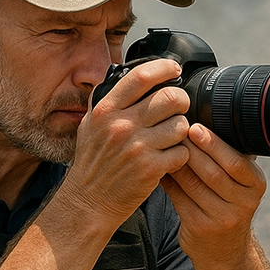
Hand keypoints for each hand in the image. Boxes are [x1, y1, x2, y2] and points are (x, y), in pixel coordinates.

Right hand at [63, 58, 191, 226]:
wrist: (87, 202)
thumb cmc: (92, 164)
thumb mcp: (90, 126)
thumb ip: (109, 103)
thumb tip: (128, 79)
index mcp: (106, 111)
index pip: (141, 77)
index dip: (164, 68)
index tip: (174, 68)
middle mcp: (122, 126)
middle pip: (171, 97)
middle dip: (181, 101)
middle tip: (178, 108)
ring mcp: (138, 147)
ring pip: (181, 125)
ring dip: (182, 131)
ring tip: (170, 138)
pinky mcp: (151, 169)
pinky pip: (182, 152)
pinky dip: (180, 156)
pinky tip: (168, 159)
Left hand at [160, 123, 266, 265]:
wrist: (226, 253)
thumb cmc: (229, 209)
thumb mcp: (241, 186)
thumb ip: (228, 162)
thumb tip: (200, 126)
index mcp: (256, 186)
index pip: (236, 162)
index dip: (214, 144)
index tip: (195, 127)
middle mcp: (243, 203)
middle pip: (213, 172)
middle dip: (192, 149)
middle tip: (174, 131)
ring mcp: (222, 218)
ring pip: (194, 184)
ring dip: (177, 163)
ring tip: (164, 146)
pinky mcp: (200, 227)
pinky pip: (179, 197)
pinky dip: (168, 181)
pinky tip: (160, 168)